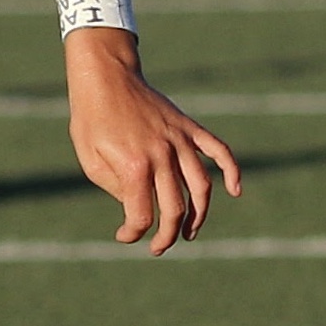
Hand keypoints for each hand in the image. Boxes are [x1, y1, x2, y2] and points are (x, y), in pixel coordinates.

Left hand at [63, 30, 240, 254]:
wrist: (106, 78)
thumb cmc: (91, 119)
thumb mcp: (90, 160)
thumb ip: (116, 188)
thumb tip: (138, 207)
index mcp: (133, 166)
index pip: (142, 215)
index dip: (134, 233)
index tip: (125, 236)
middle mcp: (162, 155)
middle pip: (175, 207)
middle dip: (168, 234)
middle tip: (160, 247)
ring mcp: (180, 140)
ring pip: (201, 186)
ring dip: (199, 214)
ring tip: (189, 232)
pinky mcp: (189, 128)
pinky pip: (219, 151)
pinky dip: (232, 171)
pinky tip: (235, 191)